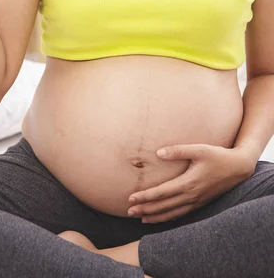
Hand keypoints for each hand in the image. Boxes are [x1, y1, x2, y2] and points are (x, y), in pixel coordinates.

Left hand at [127, 144, 253, 222]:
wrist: (237, 168)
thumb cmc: (217, 156)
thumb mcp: (198, 149)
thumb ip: (178, 151)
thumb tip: (158, 153)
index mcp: (188, 183)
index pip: (162, 193)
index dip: (145, 196)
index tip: (131, 198)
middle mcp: (191, 196)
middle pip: (164, 206)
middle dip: (145, 209)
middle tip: (129, 211)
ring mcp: (196, 202)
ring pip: (172, 213)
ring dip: (155, 217)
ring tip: (140, 218)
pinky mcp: (200, 203)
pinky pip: (181, 214)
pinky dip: (168, 217)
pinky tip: (160, 218)